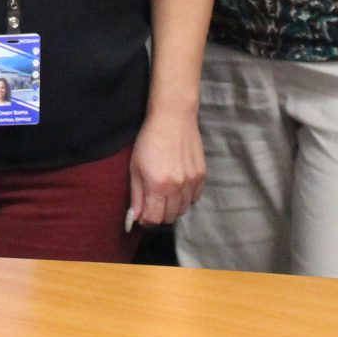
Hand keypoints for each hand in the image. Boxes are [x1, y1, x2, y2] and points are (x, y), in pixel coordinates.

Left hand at [126, 108, 204, 229]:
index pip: (154, 219)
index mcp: (158, 185)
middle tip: (152, 203)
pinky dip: (186, 198)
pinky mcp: (201, 175)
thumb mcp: (135, 167)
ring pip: (183, 210)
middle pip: (169, 217)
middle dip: (159, 214)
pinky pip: (195, 199)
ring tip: (165, 193)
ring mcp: (191, 181)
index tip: (143, 213)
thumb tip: (136, 218)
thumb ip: (137, 195)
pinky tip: (178, 187)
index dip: (146, 219)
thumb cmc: (149, 140)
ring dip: (173, 207)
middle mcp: (177, 186)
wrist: (173, 117)